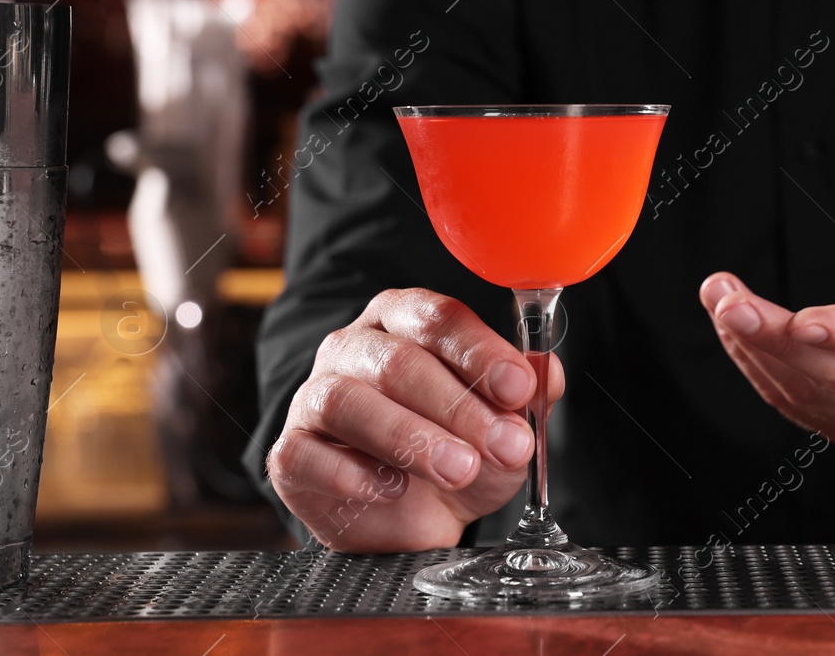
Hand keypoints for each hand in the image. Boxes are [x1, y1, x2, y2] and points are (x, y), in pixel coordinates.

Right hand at [266, 288, 562, 551]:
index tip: (518, 388)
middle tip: (503, 445)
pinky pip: (305, 454)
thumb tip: (544, 375)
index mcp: (405, 320)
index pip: (438, 318)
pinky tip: (393, 487)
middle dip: (459, 406)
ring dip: (411, 437)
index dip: (480, 352)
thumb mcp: (505, 420)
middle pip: (399, 361)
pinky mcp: (290, 453)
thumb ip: (526, 393)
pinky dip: (353, 473)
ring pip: (348, 400)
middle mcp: (354, 347)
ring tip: (459, 469)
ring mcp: (314, 397)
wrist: (416, 517)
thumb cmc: (458, 448)